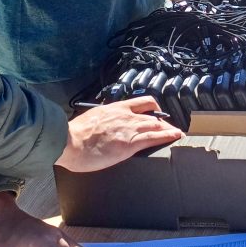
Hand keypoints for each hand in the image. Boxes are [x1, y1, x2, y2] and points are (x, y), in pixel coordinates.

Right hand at [56, 96, 181, 172]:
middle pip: (152, 115)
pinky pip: (154, 138)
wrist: (69, 141)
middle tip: (169, 127)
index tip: (158, 112)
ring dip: (168, 129)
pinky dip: (168, 136)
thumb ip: (105, 118)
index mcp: (116, 108)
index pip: (142, 102)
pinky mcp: (129, 144)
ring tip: (176, 132)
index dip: (154, 107)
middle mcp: (126, 115)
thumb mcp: (93, 118)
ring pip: (156, 125)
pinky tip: (176, 136)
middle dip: (163, 122)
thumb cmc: (75, 133)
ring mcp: (129, 129)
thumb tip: (107, 123)